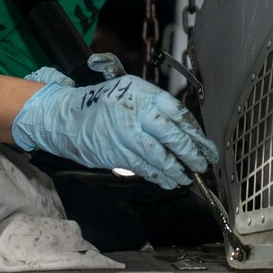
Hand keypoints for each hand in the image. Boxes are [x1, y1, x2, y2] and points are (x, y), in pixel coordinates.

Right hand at [12, 69, 218, 188]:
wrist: (65, 116)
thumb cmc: (102, 103)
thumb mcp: (130, 91)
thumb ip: (154, 106)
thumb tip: (184, 130)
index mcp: (143, 93)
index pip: (178, 113)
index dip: (196, 133)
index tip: (207, 146)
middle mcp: (136, 111)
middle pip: (173, 136)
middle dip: (191, 154)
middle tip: (202, 165)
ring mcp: (126, 133)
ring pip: (160, 156)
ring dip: (177, 170)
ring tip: (186, 177)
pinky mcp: (116, 153)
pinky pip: (144, 167)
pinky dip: (159, 176)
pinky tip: (168, 180)